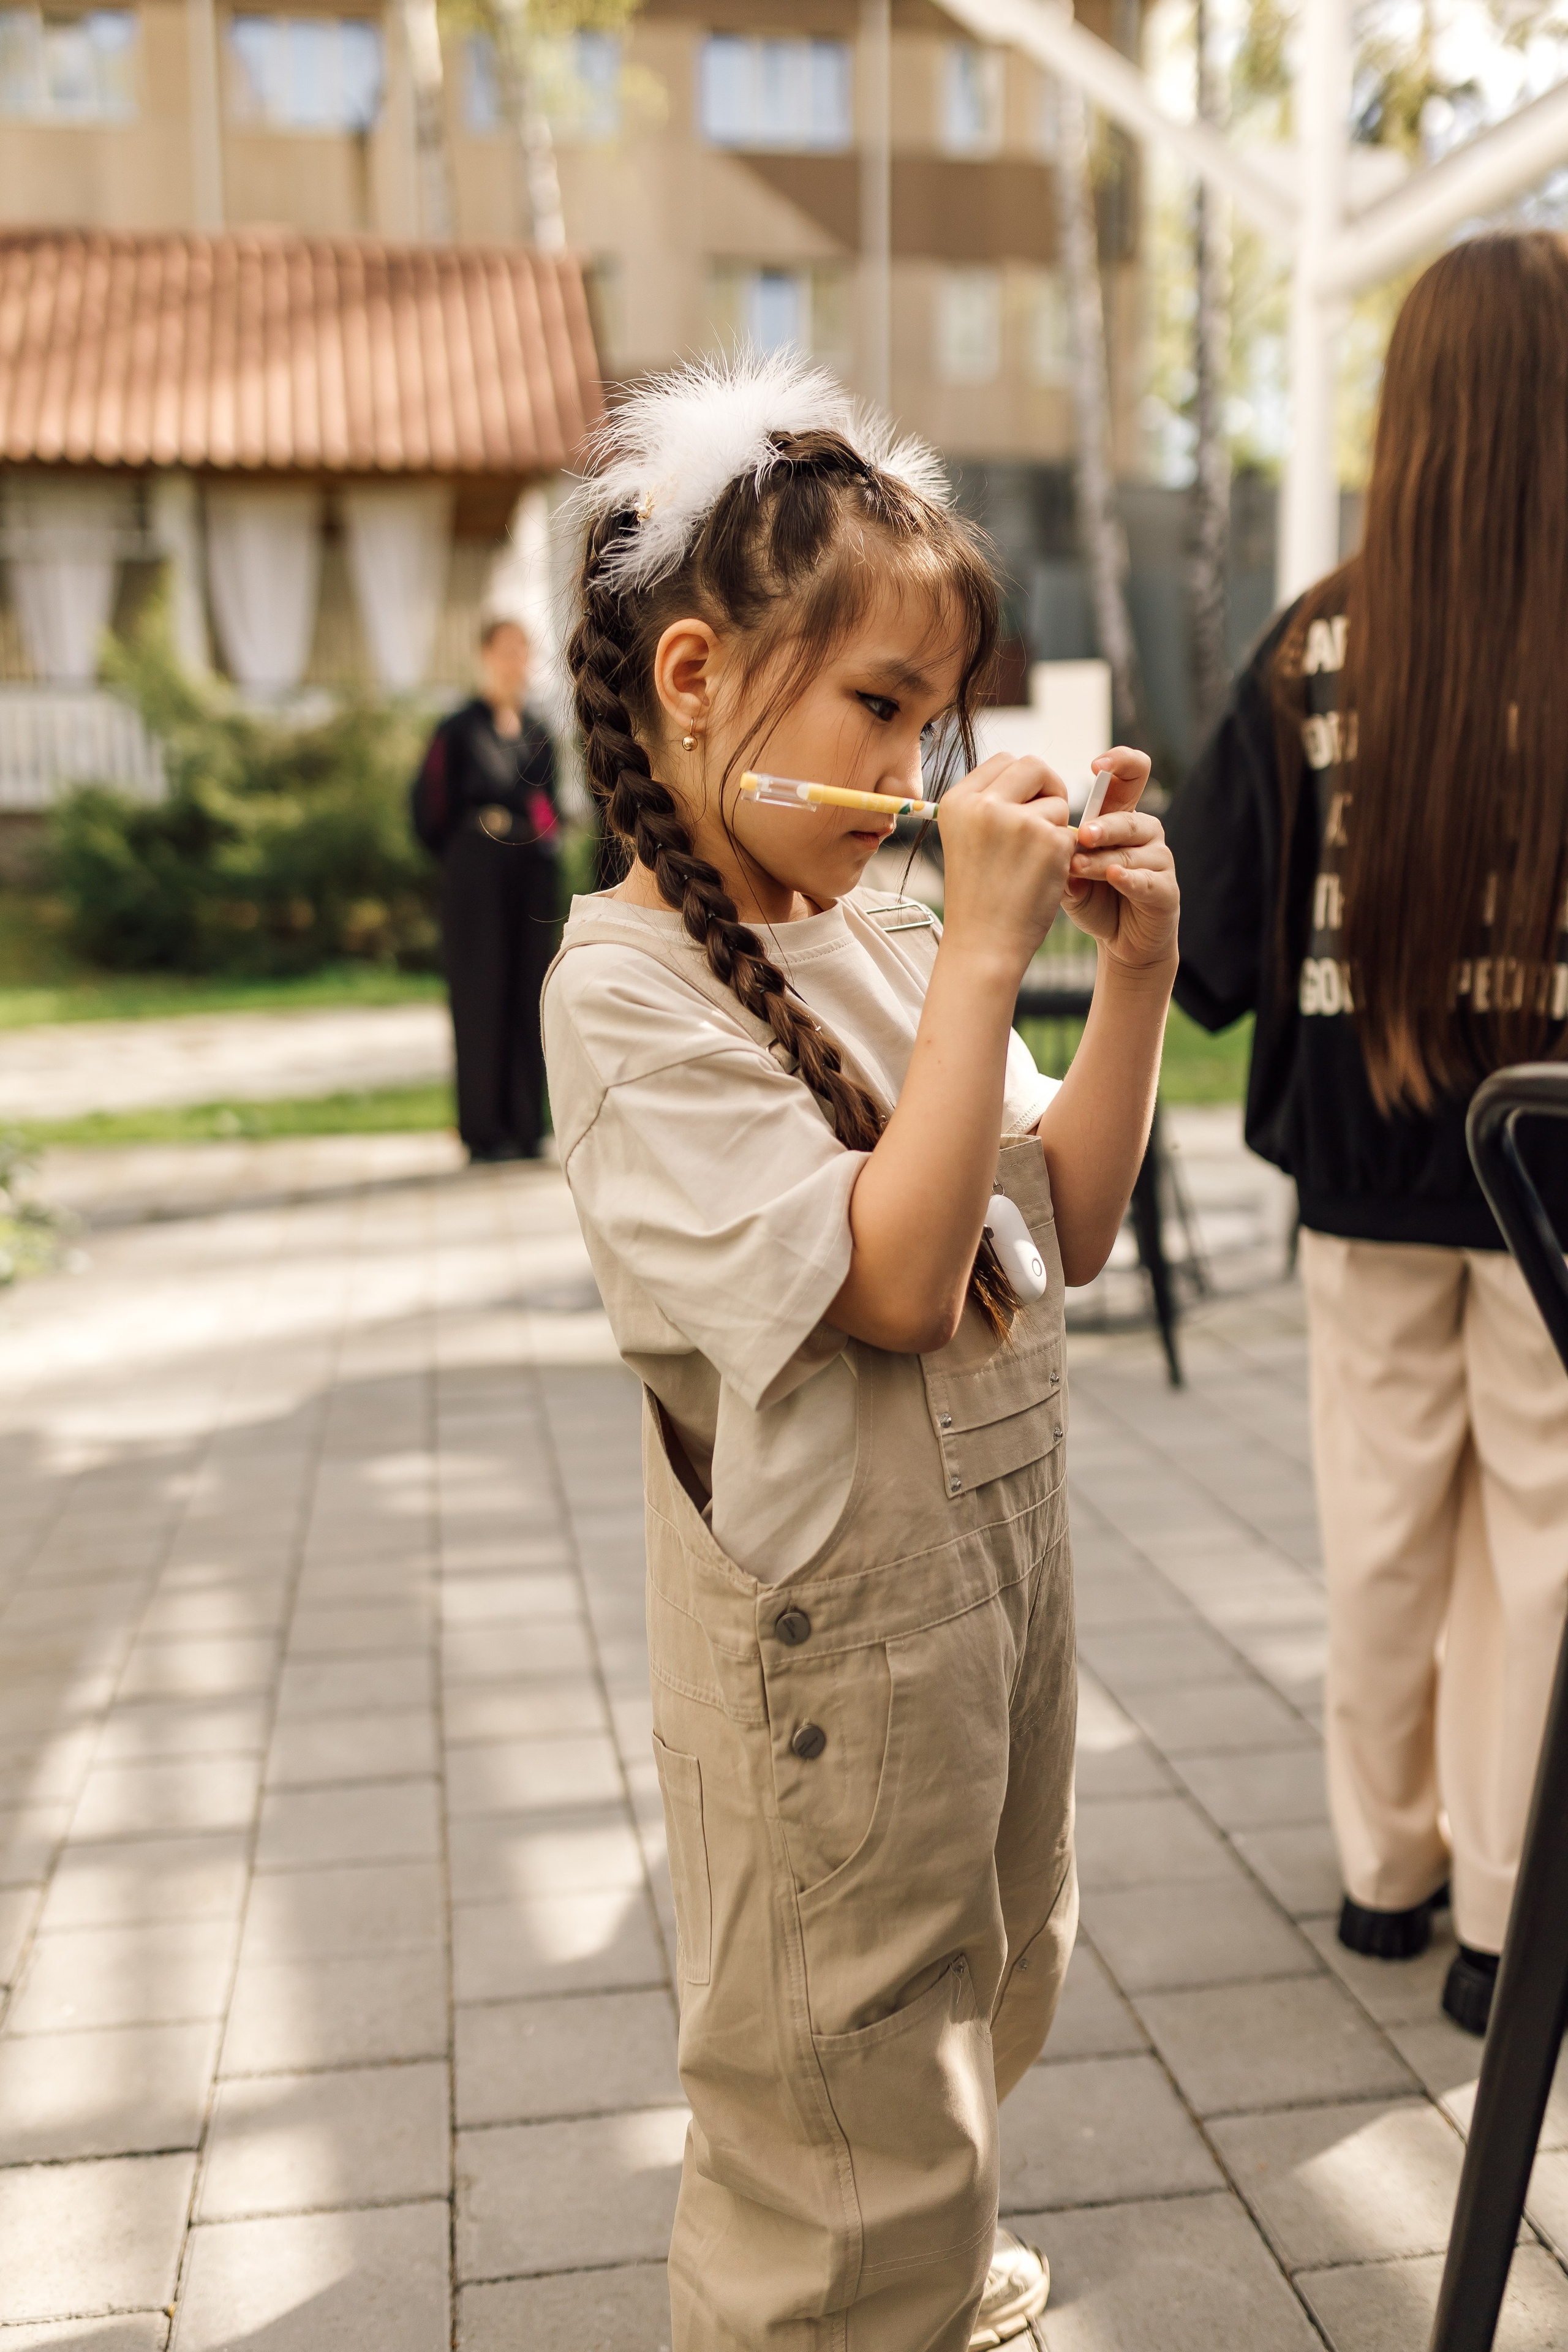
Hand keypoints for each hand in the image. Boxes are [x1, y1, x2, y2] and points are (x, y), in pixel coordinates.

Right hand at [936, 753, 1075, 981]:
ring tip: (1033, 862)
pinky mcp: (1049, 841)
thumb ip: (990, 803)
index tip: (1023, 807)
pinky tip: (1043, 876)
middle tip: (1044, 822)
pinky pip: (1070, 830)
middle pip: (1034, 766)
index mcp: (957, 800)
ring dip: (1055, 826)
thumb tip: (1028, 776)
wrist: (983, 944)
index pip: (1004, 760)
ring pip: (1057, 800)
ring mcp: (1018, 821)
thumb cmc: (978, 895)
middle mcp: (984, 804)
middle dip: (1047, 788)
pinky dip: (1064, 852)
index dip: (1022, 781)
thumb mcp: (966, 838)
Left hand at [1063, 748, 1177, 972]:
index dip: (1120, 763)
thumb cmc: (1094, 899)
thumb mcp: (1069, 877)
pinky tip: (1115, 876)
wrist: (1120, 942)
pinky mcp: (1166, 891)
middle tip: (1081, 834)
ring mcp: (1159, 861)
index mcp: (1120, 818)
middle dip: (1104, 824)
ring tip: (1078, 867)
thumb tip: (1049, 845)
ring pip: (1133, 852)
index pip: (1131, 777)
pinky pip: (1149, 881)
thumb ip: (1060, 858)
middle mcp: (1144, 833)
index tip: (1095, 765)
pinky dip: (1130, 878)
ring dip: (1104, 859)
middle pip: (1129, 818)